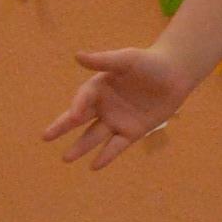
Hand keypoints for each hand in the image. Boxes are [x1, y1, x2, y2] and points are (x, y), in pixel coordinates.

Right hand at [43, 47, 193, 169]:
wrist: (175, 74)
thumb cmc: (149, 62)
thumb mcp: (126, 59)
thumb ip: (103, 60)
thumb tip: (77, 56)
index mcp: (99, 87)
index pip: (83, 98)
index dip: (78, 106)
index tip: (75, 115)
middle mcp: (104, 105)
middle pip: (80, 119)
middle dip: (63, 127)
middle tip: (45, 137)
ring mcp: (117, 120)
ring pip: (94, 135)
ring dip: (81, 146)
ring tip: (66, 158)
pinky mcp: (132, 132)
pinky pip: (116, 146)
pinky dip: (107, 155)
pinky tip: (94, 166)